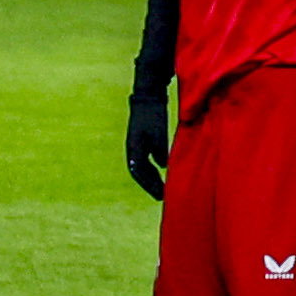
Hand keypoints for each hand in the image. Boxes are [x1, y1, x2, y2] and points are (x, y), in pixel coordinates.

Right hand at [126, 88, 175, 202]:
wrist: (147, 98)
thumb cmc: (153, 114)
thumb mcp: (158, 132)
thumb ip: (159, 149)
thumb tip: (163, 166)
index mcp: (134, 148)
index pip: (139, 172)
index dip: (150, 184)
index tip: (160, 195)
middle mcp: (133, 149)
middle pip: (140, 173)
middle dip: (150, 185)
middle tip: (161, 197)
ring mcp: (136, 145)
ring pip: (141, 167)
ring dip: (150, 179)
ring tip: (161, 189)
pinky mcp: (142, 141)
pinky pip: (145, 160)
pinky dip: (152, 169)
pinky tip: (162, 172)